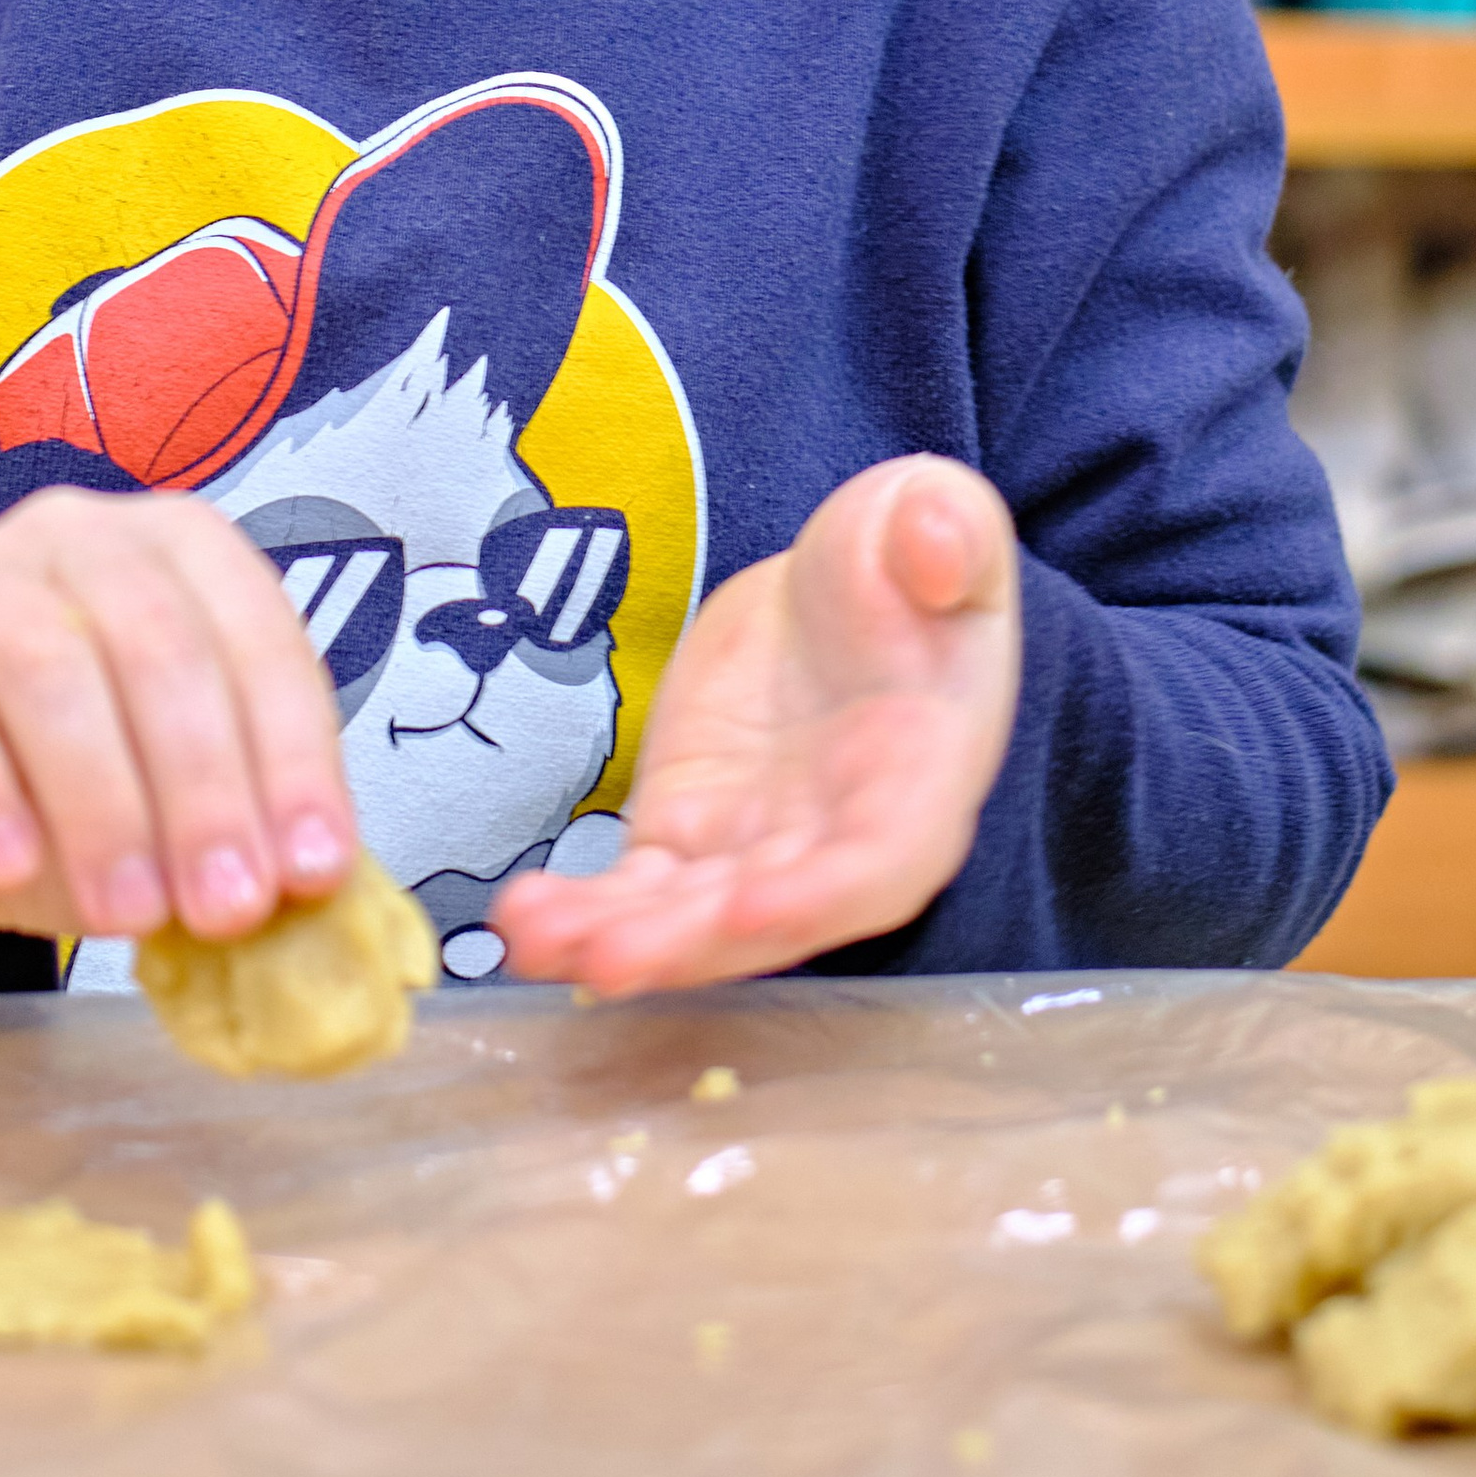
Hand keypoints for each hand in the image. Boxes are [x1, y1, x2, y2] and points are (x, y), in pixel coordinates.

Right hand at [0, 489, 354, 968]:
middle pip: (157, 644)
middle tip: (228, 907)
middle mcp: (74, 534)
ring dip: (103, 801)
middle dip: (205, 786)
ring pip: (47, 665)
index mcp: (176, 546)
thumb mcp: (168, 813)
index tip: (314, 869)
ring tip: (130, 913)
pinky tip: (7, 867)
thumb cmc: (63, 801)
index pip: (255, 635)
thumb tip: (311, 886)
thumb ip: (236, 826)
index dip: (293, 756)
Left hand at [492, 456, 1018, 997]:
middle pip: (770, 917)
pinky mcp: (690, 831)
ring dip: (622, 941)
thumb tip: (942, 541)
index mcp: (922, 774)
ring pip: (693, 917)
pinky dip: (584, 910)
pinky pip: (638, 888)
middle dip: (693, 943)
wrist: (835, 590)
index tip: (750, 910)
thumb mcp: (939, 518)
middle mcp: (843, 840)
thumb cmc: (907, 558)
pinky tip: (525, 919)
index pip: (881, 860)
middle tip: (610, 958)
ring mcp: (759, 845)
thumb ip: (950, 531)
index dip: (818, 894)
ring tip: (539, 941)